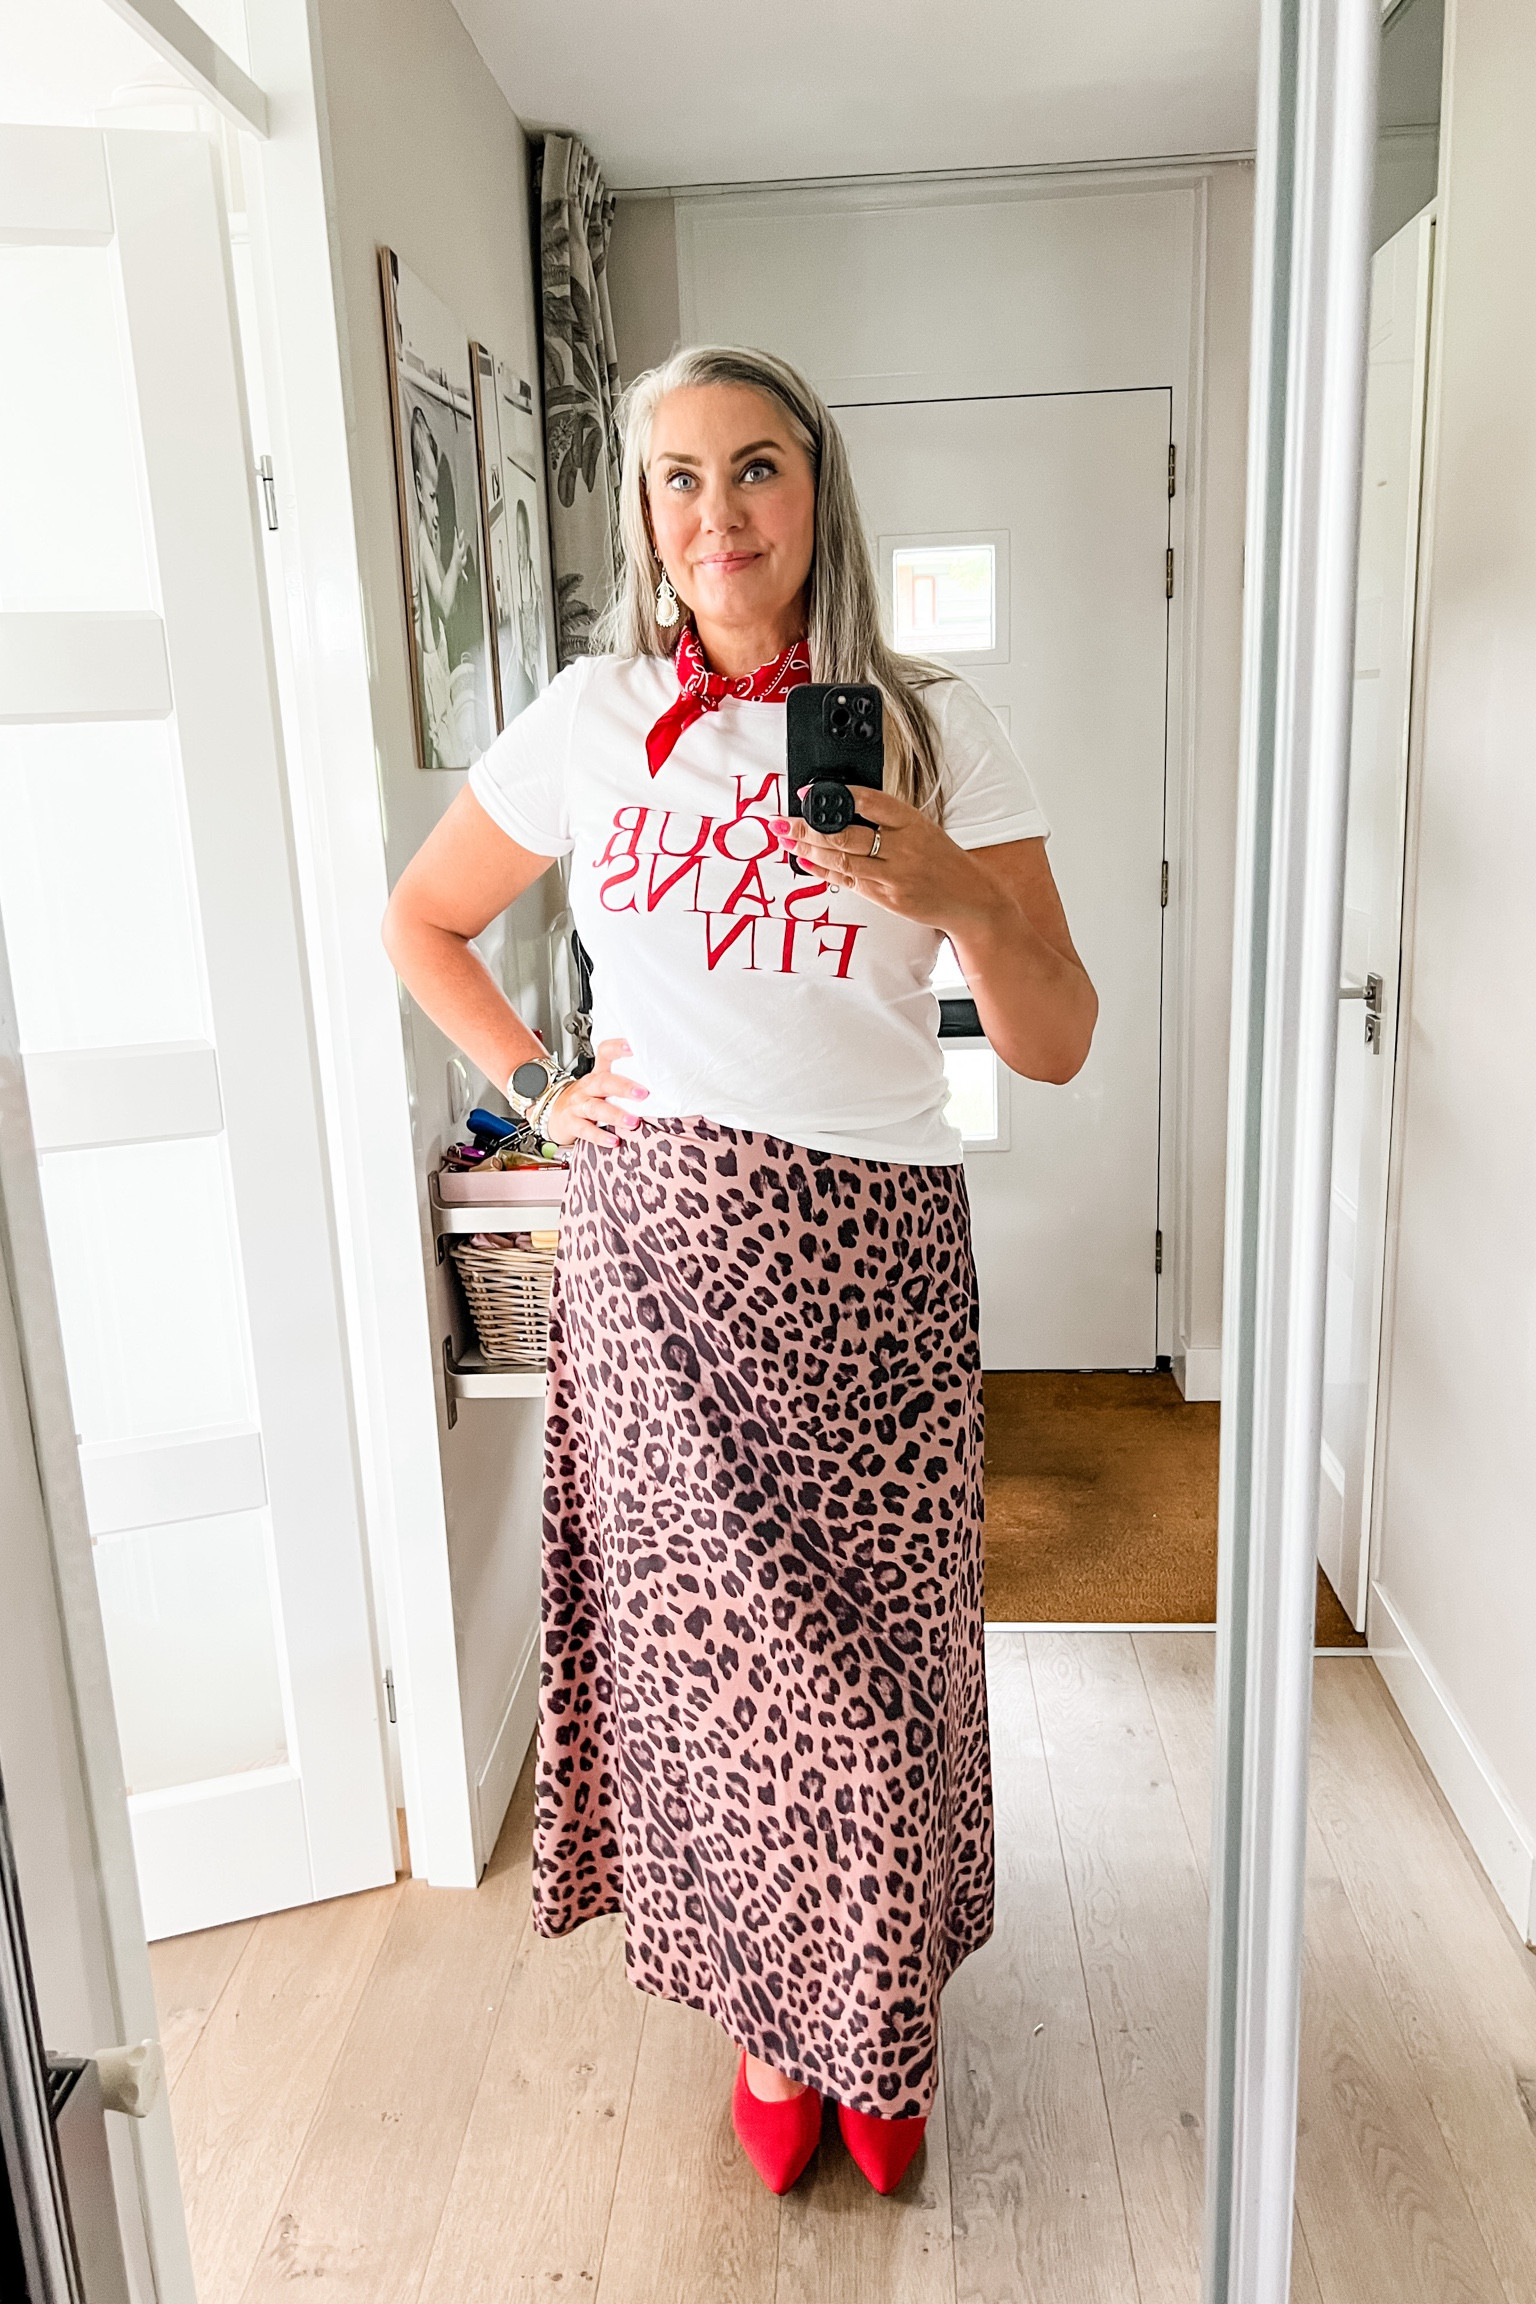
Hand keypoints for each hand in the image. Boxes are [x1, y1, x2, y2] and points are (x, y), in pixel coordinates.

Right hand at [542, 1038, 647, 1149]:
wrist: (552, 1110)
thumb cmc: (587, 1098)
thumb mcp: (601, 1086)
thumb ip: (625, 1083)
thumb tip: (662, 1084)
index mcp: (598, 1074)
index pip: (605, 1053)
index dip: (617, 1048)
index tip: (633, 1047)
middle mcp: (588, 1087)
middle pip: (604, 1082)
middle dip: (624, 1087)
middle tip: (643, 1093)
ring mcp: (578, 1105)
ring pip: (596, 1107)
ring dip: (615, 1114)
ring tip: (633, 1122)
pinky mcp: (572, 1123)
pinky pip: (585, 1130)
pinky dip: (600, 1136)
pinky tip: (614, 1141)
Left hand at [770, 787, 1010, 937]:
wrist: (971, 899)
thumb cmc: (943, 860)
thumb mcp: (922, 829)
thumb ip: (887, 819)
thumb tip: (843, 806)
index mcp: (912, 821)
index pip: (867, 800)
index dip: (834, 796)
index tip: (806, 793)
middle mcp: (903, 847)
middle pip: (846, 834)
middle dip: (807, 828)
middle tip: (781, 822)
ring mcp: (895, 875)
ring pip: (842, 860)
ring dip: (809, 850)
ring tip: (786, 841)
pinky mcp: (889, 898)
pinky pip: (849, 882)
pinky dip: (823, 871)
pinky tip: (806, 862)